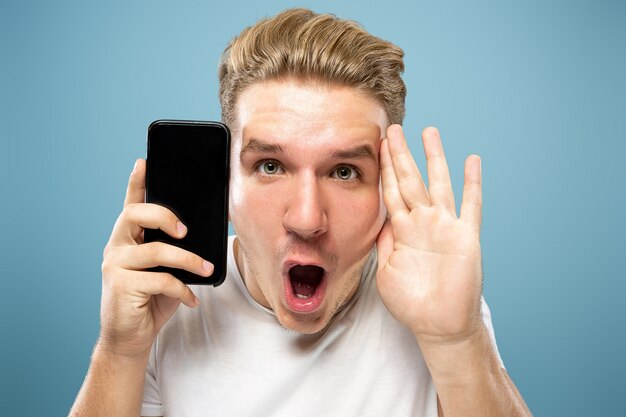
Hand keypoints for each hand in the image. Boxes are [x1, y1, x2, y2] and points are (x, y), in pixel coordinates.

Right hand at [98, 159, 213, 358]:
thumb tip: (202, 235)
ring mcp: (115, 266)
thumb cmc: (151, 300)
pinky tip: (191, 299)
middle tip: (186, 230)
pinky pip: (161, 280)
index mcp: (128, 238)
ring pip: (156, 251)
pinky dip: (182, 290)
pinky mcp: (121, 286)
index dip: (136, 182)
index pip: (130, 204)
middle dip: (164, 216)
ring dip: (188, 260)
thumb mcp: (166, 270)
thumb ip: (174, 250)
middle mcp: (117, 246)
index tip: (144, 162)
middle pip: (135, 214)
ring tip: (206, 269)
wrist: (132, 338)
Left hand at [376, 125, 483, 344]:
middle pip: (410, 180)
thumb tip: (378, 219)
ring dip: (434, 158)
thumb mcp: (386, 270)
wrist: (438, 325)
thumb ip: (383, 242)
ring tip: (429, 132)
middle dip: (400, 155)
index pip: (391, 192)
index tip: (376, 146)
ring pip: (438, 184)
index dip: (384, 169)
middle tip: (393, 128)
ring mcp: (445, 227)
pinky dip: (473, 183)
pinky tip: (472, 160)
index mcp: (403, 230)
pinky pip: (471, 205)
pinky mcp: (466, 237)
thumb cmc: (410, 302)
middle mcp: (423, 223)